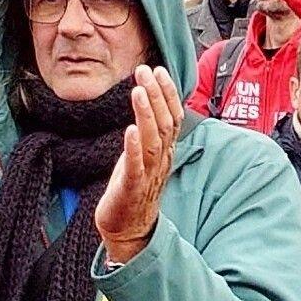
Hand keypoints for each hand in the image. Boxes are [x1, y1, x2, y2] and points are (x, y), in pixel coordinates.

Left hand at [95, 67, 182, 265]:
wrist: (127, 230)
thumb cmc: (133, 189)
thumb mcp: (144, 156)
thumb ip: (150, 132)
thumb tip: (149, 103)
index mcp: (165, 152)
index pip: (172, 117)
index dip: (167, 93)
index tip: (159, 70)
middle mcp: (160, 161)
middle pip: (164, 124)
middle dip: (156, 95)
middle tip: (145, 71)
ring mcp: (147, 175)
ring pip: (153, 141)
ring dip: (146, 114)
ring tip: (139, 91)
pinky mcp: (131, 189)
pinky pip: (135, 167)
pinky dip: (134, 148)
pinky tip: (130, 131)